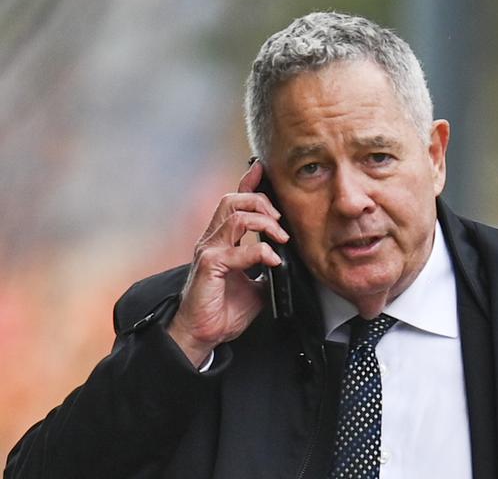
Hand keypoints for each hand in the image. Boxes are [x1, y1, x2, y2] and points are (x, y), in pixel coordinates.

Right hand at [167, 161, 288, 366]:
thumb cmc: (223, 310)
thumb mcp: (255, 285)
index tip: (262, 169)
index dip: (248, 183)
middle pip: (233, 200)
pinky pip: (236, 249)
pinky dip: (259, 251)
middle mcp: (212, 239)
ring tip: (280, 237)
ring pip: (234, 216)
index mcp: (222, 240)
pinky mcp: (208, 265)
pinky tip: (272, 260)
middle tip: (280, 220)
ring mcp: (208, 250)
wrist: (203, 334)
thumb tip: (288, 263)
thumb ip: (265, 269)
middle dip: (261, 201)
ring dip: (263, 222)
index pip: (233, 203)